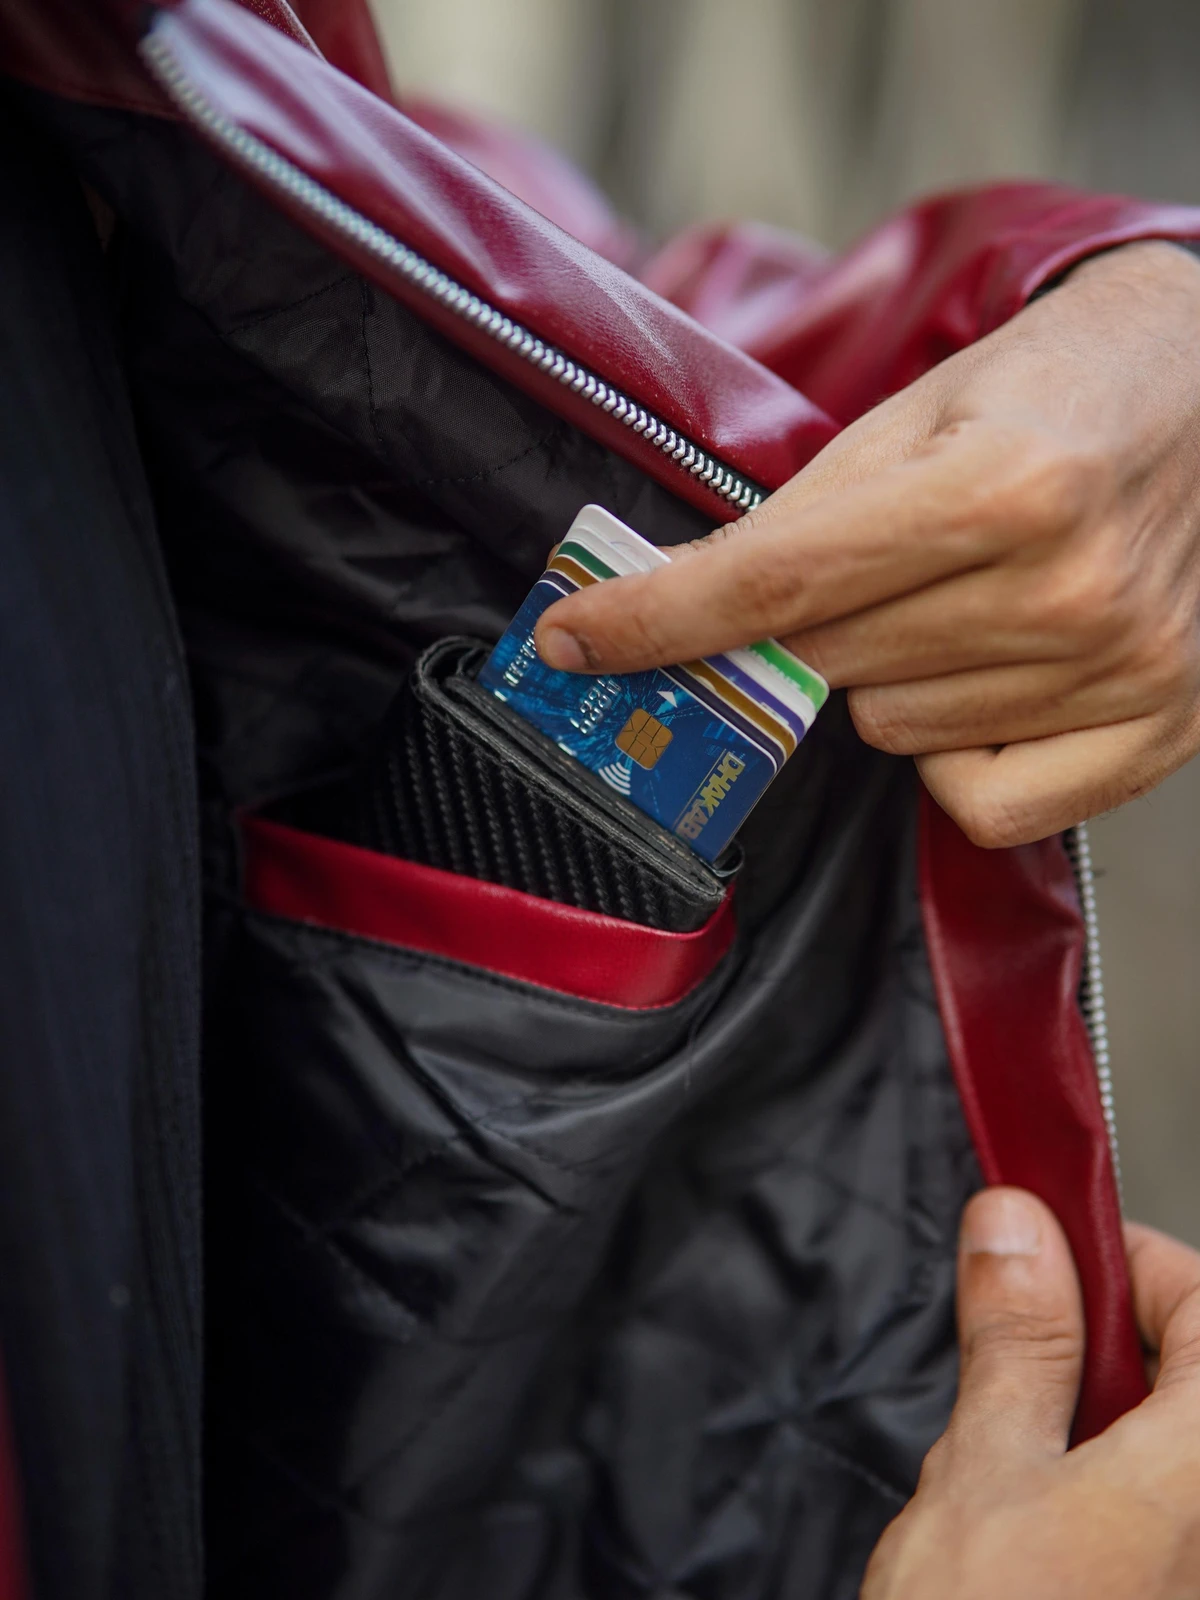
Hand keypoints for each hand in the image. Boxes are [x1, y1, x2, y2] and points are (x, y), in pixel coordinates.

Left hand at [536, 241, 1199, 845]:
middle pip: (829, 665)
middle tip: (869, 569)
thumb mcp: (918, 414)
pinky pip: (981, 805)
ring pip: (892, 732)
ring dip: (887, 678)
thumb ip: (802, 516)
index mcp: (1003, 485)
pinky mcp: (1159, 726)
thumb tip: (678, 602)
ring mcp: (1117, 670)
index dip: (656, 620)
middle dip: (807, 628)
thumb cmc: (1056, 387)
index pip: (778, 582)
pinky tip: (989, 681)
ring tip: (959, 598)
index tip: (572, 644)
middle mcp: (1067, 588)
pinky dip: (953, 755)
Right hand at [860, 1188, 1199, 1599]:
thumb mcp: (985, 1474)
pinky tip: (1049, 1543)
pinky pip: (1165, 1518)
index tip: (1046, 1255)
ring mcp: (1195, 1560)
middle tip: (1016, 1369)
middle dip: (1107, 1353)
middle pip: (1195, 1381)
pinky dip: (1116, 1500)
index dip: (1125, 1263)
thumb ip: (1017, 1340)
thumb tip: (1019, 1226)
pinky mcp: (1166, 1588)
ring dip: (1103, 1434)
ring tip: (1018, 1478)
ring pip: (1173, 1454)